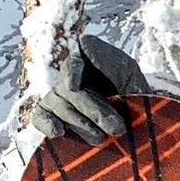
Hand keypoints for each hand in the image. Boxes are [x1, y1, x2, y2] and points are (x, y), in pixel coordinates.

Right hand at [27, 34, 152, 145]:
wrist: (139, 125)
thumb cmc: (135, 96)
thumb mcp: (129, 75)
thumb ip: (108, 59)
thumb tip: (84, 42)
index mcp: (88, 63)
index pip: (74, 62)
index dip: (72, 72)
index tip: (74, 86)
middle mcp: (69, 77)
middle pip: (71, 91)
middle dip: (94, 110)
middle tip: (117, 128)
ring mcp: (58, 96)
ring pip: (60, 106)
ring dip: (80, 123)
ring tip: (101, 138)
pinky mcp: (50, 114)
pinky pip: (40, 116)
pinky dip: (47, 124)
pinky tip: (58, 133)